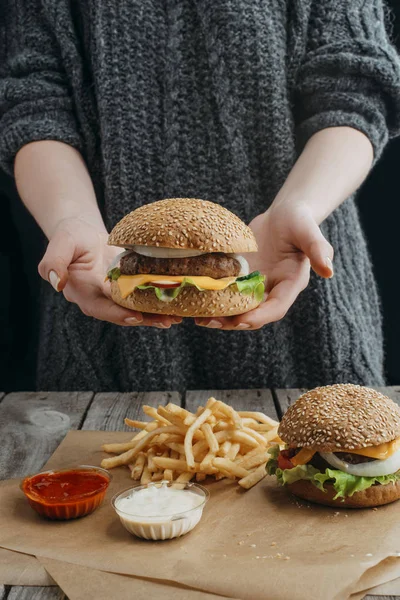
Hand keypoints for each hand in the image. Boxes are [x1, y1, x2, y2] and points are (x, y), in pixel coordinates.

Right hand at [38, 218, 180, 327]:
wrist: (83, 233)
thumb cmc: (71, 236)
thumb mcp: (61, 243)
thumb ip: (53, 262)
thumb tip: (55, 283)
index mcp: (82, 292)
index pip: (100, 307)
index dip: (117, 313)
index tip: (135, 317)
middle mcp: (100, 300)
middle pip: (123, 314)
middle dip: (145, 319)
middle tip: (166, 320)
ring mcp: (114, 297)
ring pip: (136, 310)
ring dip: (156, 315)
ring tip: (177, 317)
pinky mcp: (127, 290)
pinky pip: (142, 299)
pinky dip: (158, 303)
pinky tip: (177, 305)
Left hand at [195, 201, 333, 329]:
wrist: (285, 214)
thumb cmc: (300, 220)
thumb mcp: (309, 232)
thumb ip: (318, 250)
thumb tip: (329, 270)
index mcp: (291, 284)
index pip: (276, 307)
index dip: (259, 316)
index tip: (241, 320)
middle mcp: (272, 290)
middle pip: (253, 314)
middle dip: (232, 321)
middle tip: (210, 322)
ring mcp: (256, 286)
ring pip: (237, 308)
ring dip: (219, 315)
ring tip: (198, 318)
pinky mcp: (241, 278)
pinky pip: (227, 293)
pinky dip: (212, 299)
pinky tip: (193, 300)